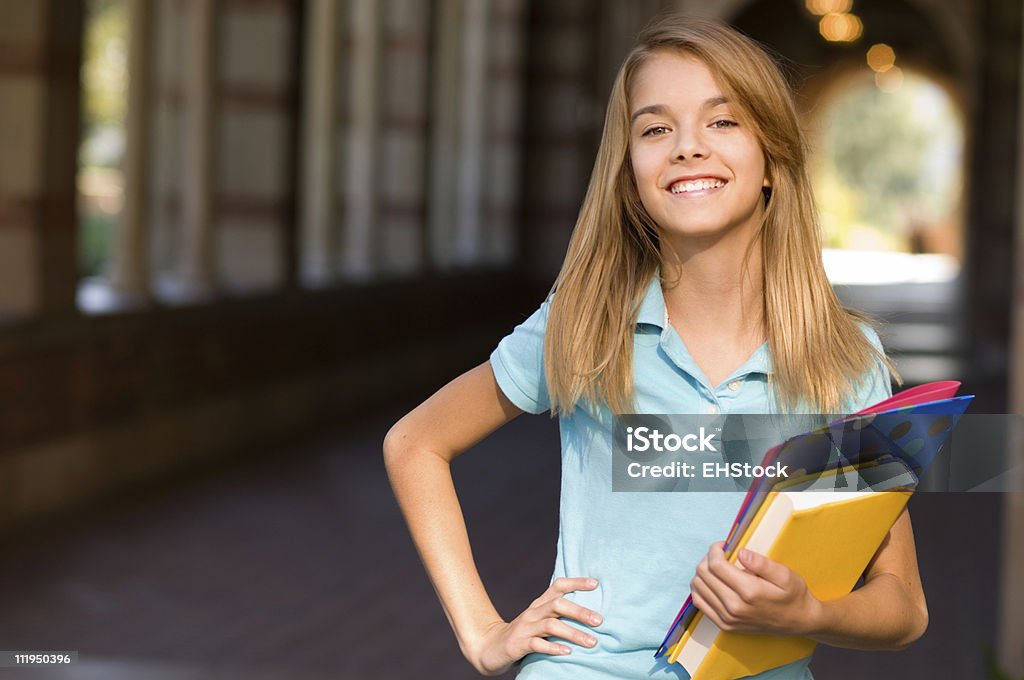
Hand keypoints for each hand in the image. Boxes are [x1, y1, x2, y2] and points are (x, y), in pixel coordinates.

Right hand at [468, 577, 602, 675]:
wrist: (489, 647)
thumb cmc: (522, 635)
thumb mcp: (539, 621)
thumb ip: (557, 616)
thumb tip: (590, 615)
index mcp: (539, 604)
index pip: (558, 586)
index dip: (576, 582)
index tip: (596, 584)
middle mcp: (533, 613)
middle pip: (558, 605)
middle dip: (580, 612)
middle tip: (599, 621)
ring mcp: (525, 628)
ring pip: (551, 626)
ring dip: (573, 633)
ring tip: (591, 642)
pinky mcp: (518, 645)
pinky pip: (537, 644)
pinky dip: (553, 648)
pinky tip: (567, 652)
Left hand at [689, 542, 823, 635]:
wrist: (798, 621)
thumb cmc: (793, 595)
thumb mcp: (785, 574)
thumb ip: (761, 563)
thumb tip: (740, 552)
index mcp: (749, 592)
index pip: (715, 565)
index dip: (715, 550)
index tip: (723, 545)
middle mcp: (734, 607)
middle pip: (703, 574)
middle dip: (708, 558)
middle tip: (721, 554)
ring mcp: (727, 618)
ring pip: (697, 587)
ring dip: (703, 572)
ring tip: (717, 567)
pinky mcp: (724, 625)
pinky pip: (699, 602)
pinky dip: (701, 588)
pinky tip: (713, 581)